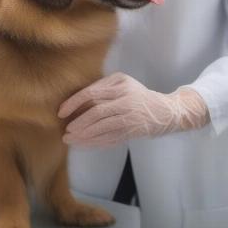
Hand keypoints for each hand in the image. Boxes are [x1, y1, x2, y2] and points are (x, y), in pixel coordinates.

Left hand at [58, 72, 209, 147]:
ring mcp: (130, 117)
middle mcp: (126, 100)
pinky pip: (110, 138)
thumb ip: (103, 87)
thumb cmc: (138, 95)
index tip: (61, 112)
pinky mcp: (132, 131)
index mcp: (120, 84)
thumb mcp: (123, 82)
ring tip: (70, 140)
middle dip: (78, 122)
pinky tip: (83, 145)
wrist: (165, 111)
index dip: (74, 103)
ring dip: (84, 136)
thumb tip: (77, 100)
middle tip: (65, 131)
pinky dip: (95, 142)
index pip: (92, 93)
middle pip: (97, 112)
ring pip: (102, 128)